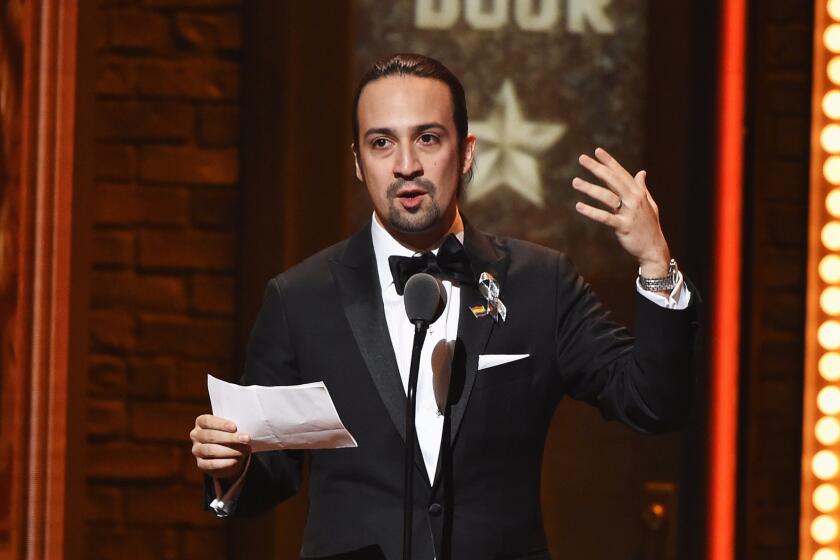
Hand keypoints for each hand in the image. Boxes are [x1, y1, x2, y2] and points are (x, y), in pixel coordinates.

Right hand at [190, 414, 250, 481]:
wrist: (228, 455)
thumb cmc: (230, 436)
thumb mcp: (231, 429)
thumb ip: (234, 428)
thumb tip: (245, 431)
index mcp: (201, 422)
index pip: (207, 421)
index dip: (221, 424)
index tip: (234, 428)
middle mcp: (196, 435)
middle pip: (210, 436)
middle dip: (230, 438)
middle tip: (246, 439)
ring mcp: (196, 450)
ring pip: (210, 450)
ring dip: (230, 450)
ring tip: (245, 450)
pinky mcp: (200, 464)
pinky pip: (211, 464)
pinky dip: (225, 462)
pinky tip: (236, 460)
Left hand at [572, 147, 670, 276]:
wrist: (654, 249)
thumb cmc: (649, 226)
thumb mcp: (649, 204)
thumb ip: (642, 188)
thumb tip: (641, 172)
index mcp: (638, 193)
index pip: (621, 173)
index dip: (609, 161)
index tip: (597, 151)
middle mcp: (634, 200)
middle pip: (613, 180)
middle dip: (597, 168)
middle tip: (582, 158)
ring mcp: (629, 213)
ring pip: (607, 197)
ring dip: (590, 188)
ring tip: (575, 182)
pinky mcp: (623, 227)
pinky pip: (605, 218)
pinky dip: (592, 212)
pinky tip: (579, 206)